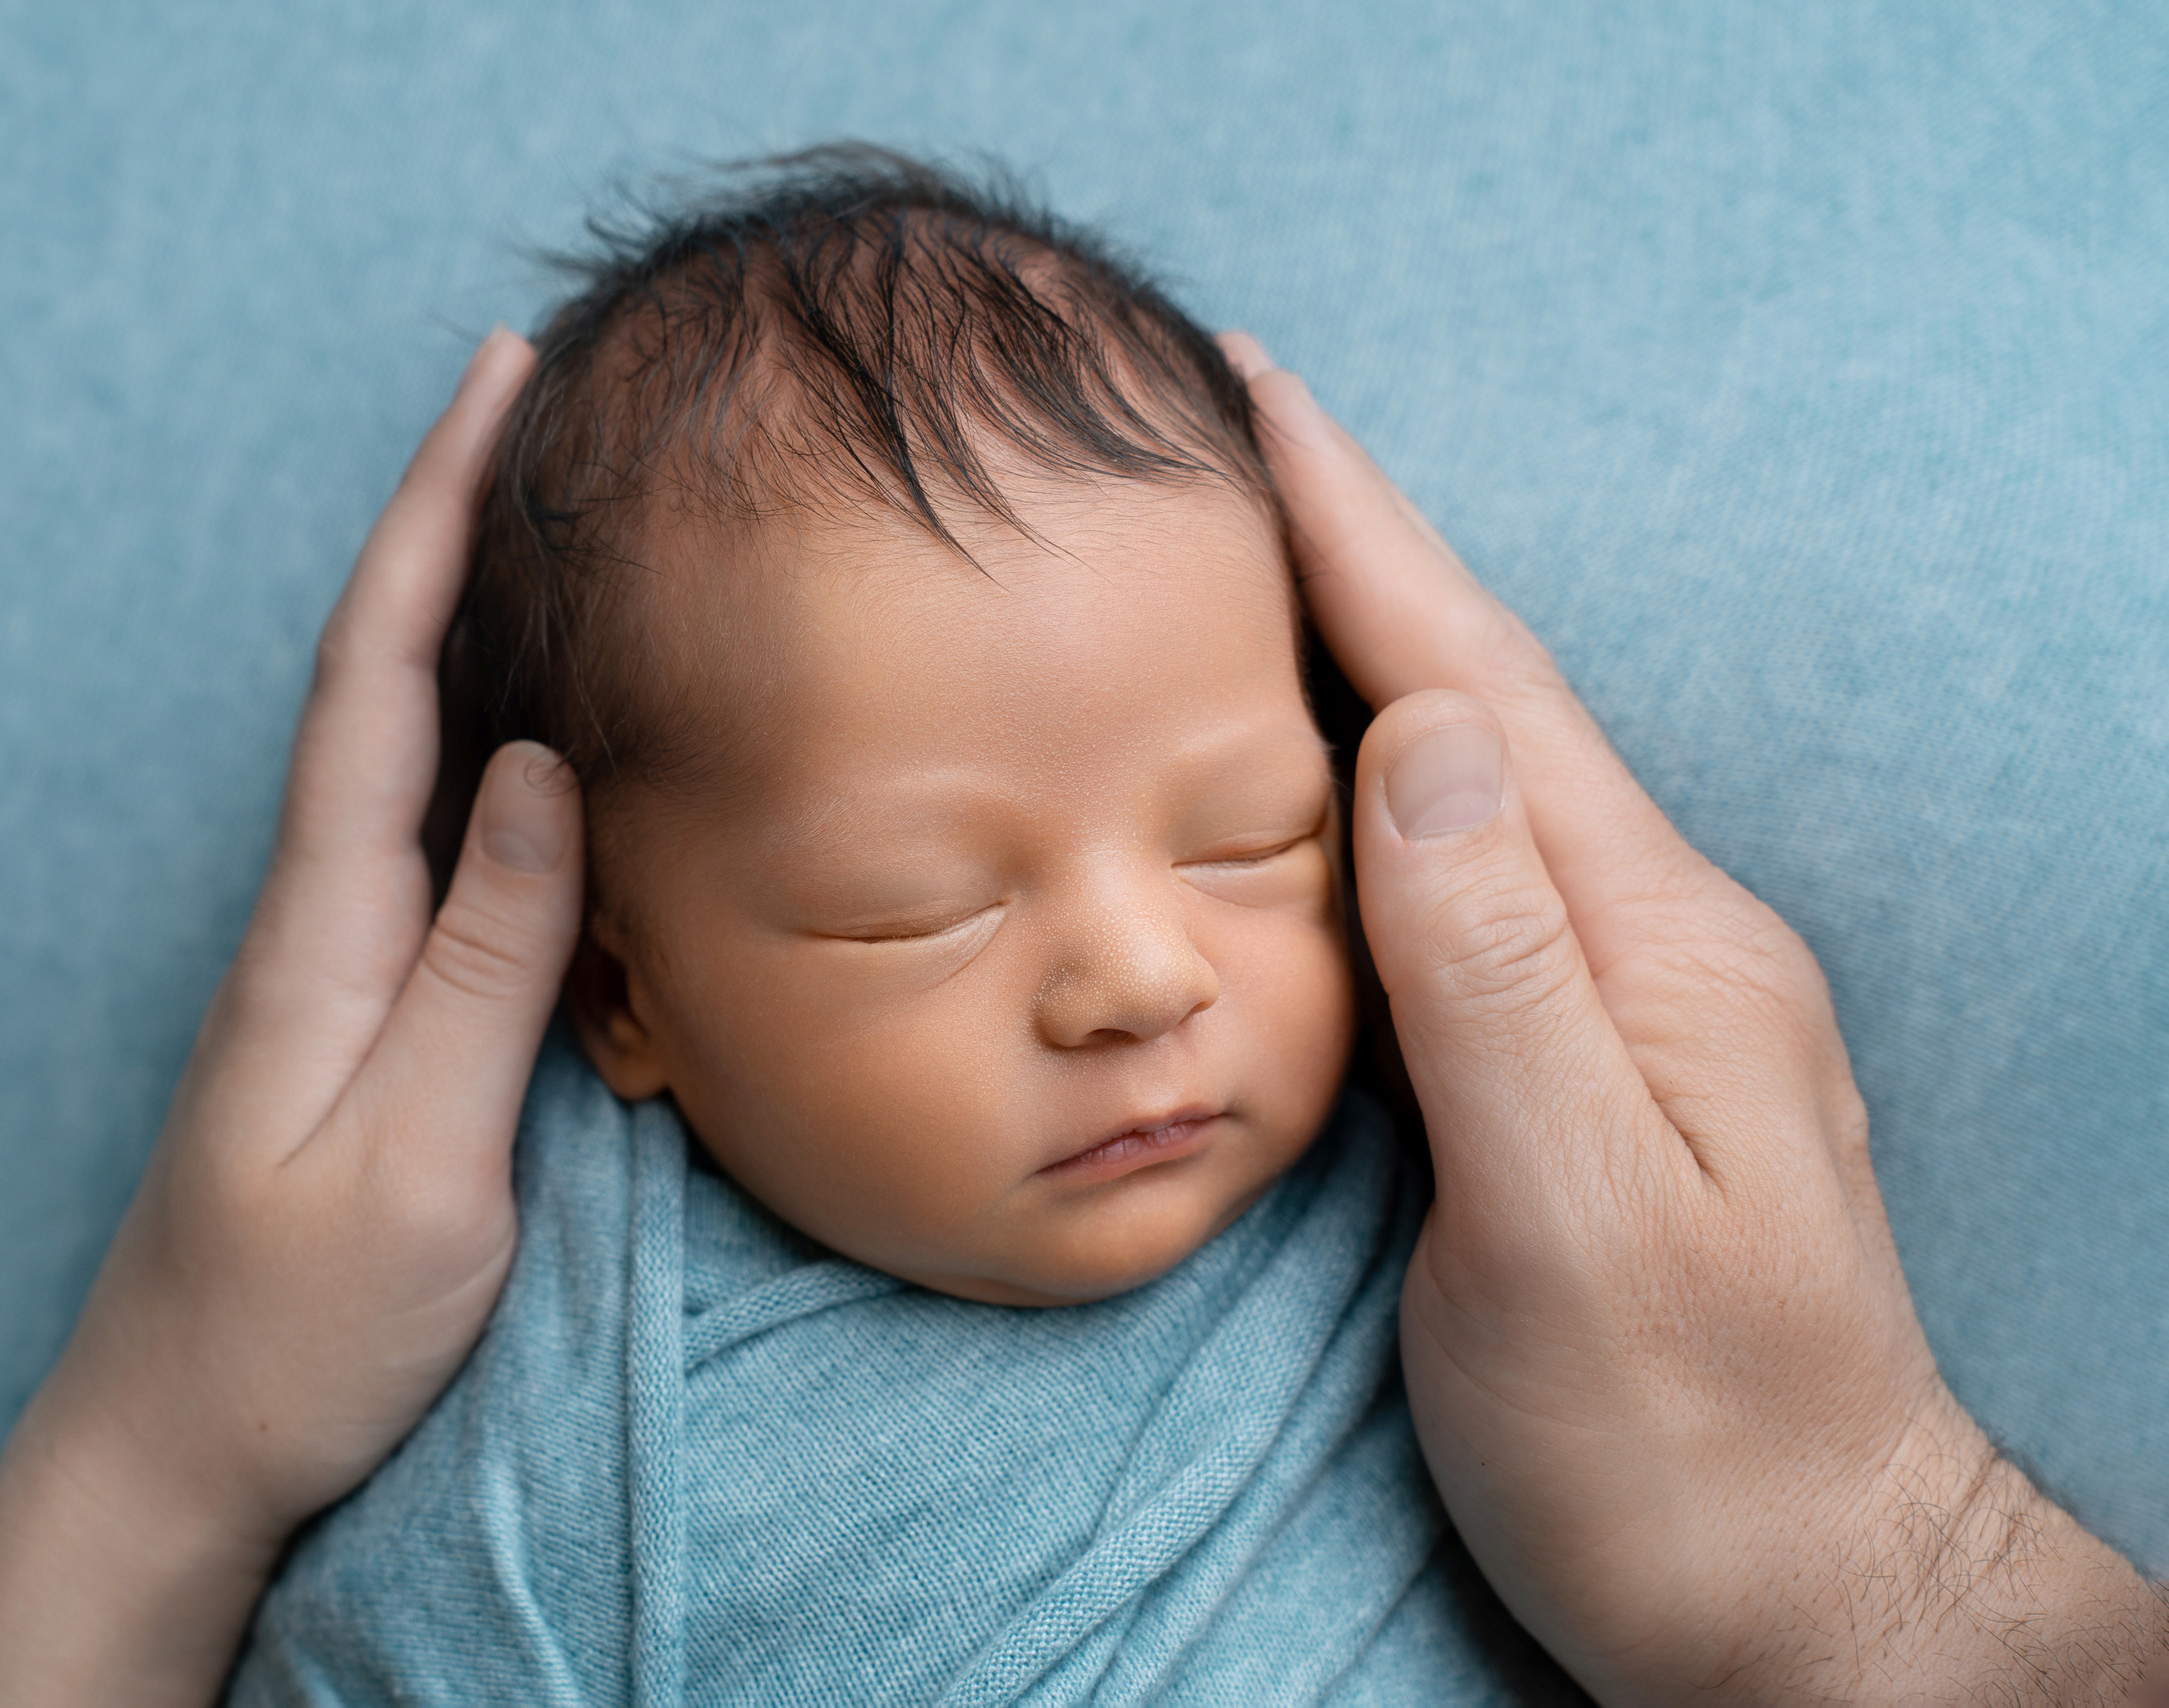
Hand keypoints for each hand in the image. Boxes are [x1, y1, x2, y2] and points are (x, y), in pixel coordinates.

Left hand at [0, 327, 578, 1706]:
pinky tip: (543, 723)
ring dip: (473, 612)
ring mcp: (342, 959)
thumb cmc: (295, 1326)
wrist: (180, 1446)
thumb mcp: (419, 1158)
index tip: (497, 385)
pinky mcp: (373, 1008)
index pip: (381, 677)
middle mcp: (322, 914)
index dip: (436, 517)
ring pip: (409, 744)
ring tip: (559, 514)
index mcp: (324, 927)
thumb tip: (537, 763)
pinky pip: (437, 832)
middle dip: (457, 519)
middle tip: (546, 396)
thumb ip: (485, 962)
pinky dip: (490, 735)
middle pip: (386, 673)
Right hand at [1222, 333, 2168, 1704]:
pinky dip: (1383, 780)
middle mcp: (1656, 935)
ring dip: (1368, 649)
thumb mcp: (1570, 1220)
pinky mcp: (1598, 1060)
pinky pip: (1473, 871)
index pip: (1479, 688)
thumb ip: (1495, 975)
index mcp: (1650, 943)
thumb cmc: (1676, 1441)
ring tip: (1251, 557)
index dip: (1358, 534)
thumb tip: (1427, 740)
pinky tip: (1335, 772)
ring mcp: (1638, 995)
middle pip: (1484, 697)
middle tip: (1219, 434)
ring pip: (1479, 776)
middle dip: (1351, 550)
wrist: (1809, 1592)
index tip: (1248, 393)